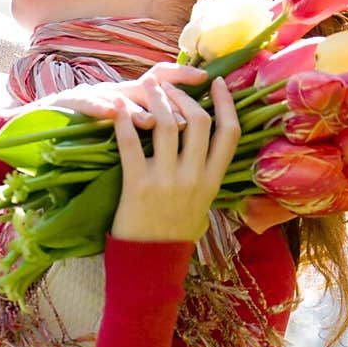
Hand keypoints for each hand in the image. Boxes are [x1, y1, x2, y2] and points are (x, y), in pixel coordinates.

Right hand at [39, 64, 208, 127]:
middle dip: (168, 96)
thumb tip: (185, 121)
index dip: (184, 78)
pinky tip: (111, 115)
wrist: (41, 123)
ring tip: (152, 122)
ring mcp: (95, 95)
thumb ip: (146, 118)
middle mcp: (117, 89)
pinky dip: (100, 108)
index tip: (208, 82)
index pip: (162, 79)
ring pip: (120, 97)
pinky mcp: (71, 102)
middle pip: (146, 85)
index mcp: (131, 95)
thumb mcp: (119, 123)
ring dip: (137, 109)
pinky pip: (88, 104)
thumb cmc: (84, 127)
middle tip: (186, 117)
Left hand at [111, 76, 240, 242]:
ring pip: (168, 125)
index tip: (217, 83)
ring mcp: (166, 181)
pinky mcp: (137, 185)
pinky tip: (117, 109)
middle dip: (184, 94)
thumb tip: (206, 138)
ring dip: (157, 99)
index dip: (226, 103)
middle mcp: (194, 178)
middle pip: (199, 121)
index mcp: (212, 181)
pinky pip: (131, 144)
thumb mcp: (202, 204)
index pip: (230, 133)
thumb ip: (205, 173)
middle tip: (169, 84)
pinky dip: (124, 122)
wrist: (149, 263)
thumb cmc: (173, 232)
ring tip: (147, 86)